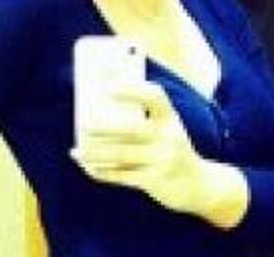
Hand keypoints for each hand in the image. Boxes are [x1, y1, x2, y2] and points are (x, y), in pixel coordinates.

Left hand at [70, 80, 205, 214]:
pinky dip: (102, 172)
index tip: (108, 89)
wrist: (197, 185)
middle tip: (82, 124)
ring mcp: (162, 160)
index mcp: (169, 117)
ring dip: (95, 153)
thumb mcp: (165, 128)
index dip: (132, 89)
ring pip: (121, 155)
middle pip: (131, 129)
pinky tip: (87, 167)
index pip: (154, 96)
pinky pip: (122, 176)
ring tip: (76, 150)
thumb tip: (102, 96)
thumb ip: (140, 115)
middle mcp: (169, 136)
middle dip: (103, 128)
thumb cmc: (169, 147)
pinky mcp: (154, 181)